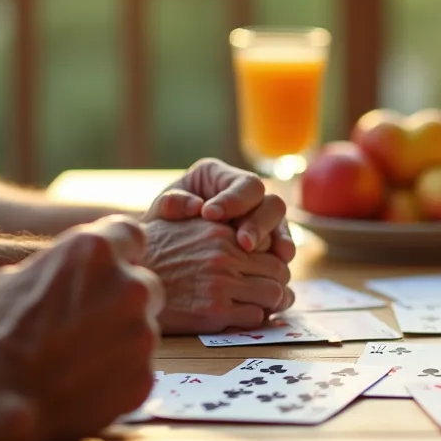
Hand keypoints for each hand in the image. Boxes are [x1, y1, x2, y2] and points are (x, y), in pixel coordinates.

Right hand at [0, 216, 162, 440]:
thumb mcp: (13, 278)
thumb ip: (58, 270)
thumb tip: (71, 275)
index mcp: (95, 251)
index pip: (130, 234)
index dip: (120, 252)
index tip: (106, 270)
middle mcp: (129, 286)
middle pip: (143, 285)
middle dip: (121, 301)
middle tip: (85, 324)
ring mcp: (142, 333)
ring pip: (142, 330)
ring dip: (120, 340)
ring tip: (75, 361)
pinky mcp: (144, 375)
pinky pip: (137, 370)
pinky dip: (118, 377)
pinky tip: (82, 385)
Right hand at [141, 218, 292, 333]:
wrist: (120, 285)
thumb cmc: (146, 254)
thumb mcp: (173, 220)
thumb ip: (202, 215)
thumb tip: (220, 215)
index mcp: (218, 229)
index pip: (269, 243)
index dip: (271, 260)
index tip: (265, 271)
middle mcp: (224, 254)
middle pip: (278, 270)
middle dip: (277, 284)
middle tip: (271, 295)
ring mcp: (221, 283)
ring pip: (273, 294)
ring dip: (270, 303)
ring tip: (259, 306)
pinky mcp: (214, 312)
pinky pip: (255, 316)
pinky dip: (253, 318)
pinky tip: (239, 318)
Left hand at [145, 158, 294, 260]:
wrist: (163, 256)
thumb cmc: (159, 229)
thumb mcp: (159, 215)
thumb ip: (171, 204)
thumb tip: (194, 204)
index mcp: (219, 177)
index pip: (243, 184)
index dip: (233, 199)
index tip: (210, 215)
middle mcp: (246, 195)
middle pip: (269, 202)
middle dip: (258, 223)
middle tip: (243, 243)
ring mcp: (260, 219)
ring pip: (280, 222)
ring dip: (274, 240)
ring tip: (264, 257)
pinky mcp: (267, 242)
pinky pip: (282, 246)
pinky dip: (280, 255)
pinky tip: (278, 264)